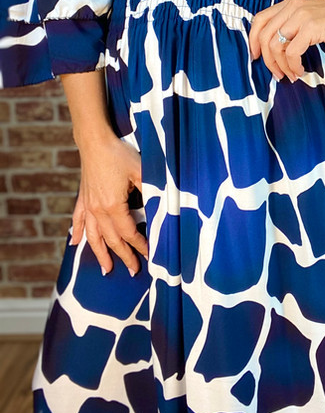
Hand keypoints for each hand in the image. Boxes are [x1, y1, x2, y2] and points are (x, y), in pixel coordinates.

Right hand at [70, 134, 147, 275]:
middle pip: (112, 240)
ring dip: (99, 253)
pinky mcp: (82, 198)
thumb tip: (162, 207)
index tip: (149, 255)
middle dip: (123, 256)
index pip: (129, 233)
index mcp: (113, 206)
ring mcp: (88, 205)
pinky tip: (74, 243)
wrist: (95, 142)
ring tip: (106, 269)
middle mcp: (98, 210)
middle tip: (133, 270)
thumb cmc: (119, 154)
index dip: (139, 246)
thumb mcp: (141, 171)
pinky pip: (78, 220)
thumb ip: (151, 191)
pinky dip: (76, 233)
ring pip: (93, 236)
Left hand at [248, 0, 324, 82]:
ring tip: (291, 75)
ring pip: (275, 45)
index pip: (259, 20)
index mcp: (290, 3)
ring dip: (281, 66)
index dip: (253, 40)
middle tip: (278, 74)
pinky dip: (293, 65)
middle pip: (264, 36)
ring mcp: (302, 15)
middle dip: (268, 60)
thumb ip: (293, 26)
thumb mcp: (311, 19)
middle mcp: (293, 6)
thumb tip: (276, 50)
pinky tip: (301, 70)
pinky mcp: (312, 27)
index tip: (257, 57)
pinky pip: (292, 52)